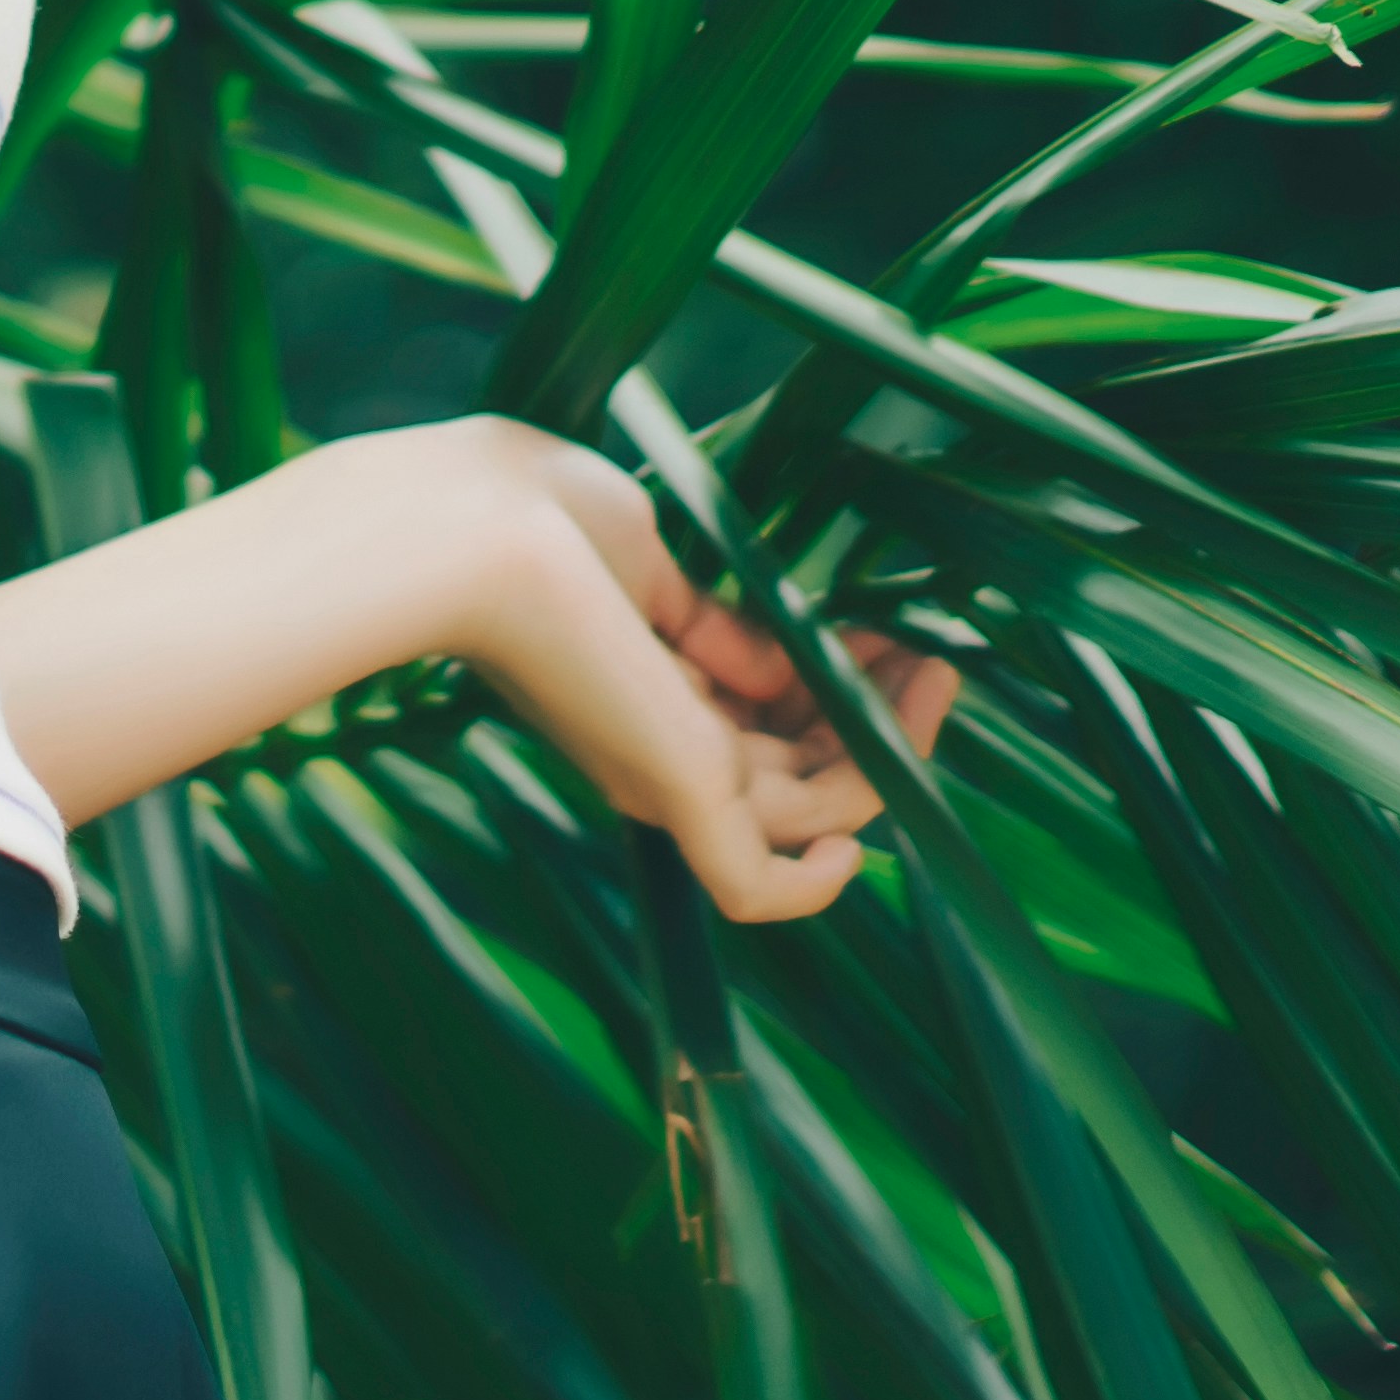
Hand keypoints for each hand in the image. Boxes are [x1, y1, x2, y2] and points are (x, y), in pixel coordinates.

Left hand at [430, 417, 958, 923]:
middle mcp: (653, 748)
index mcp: (638, 690)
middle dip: (882, 718)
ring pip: (808, 814)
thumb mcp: (644, 562)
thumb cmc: (529, 510)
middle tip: (934, 662)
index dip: (836, 685)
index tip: (880, 632)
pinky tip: (855, 849)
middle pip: (800, 772)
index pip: (761, 723)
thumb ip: (708, 622)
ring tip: (934, 680)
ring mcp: (665, 775)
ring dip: (889, 756)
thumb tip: (776, 665)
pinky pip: (756, 888)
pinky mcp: (677, 793)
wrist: (465, 526)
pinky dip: (815, 885)